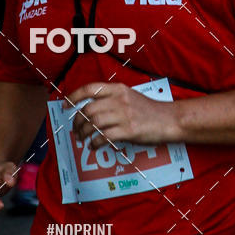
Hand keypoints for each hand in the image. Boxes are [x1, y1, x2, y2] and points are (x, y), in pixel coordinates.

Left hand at [64, 83, 178, 147]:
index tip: (65, 105)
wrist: (169, 119)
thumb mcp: (130, 96)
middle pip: (88, 110)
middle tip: (76, 130)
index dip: (74, 96)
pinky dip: (95, 143)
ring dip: (84, 133)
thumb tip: (89, 110)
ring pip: (94, 124)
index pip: (90, 89)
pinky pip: (104, 137)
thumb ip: (112, 99)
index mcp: (118, 89)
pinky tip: (93, 146)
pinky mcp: (128, 130)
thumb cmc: (149, 110)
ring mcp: (124, 115)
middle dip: (77, 122)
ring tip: (82, 139)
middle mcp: (119, 99)